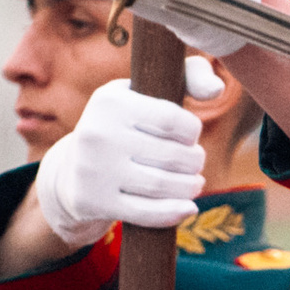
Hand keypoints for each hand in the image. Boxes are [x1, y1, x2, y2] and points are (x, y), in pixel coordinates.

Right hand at [31, 63, 222, 247]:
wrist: (72, 168)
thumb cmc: (124, 124)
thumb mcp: (145, 91)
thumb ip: (190, 76)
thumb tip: (218, 89)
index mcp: (112, 101)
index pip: (174, 120)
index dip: (192, 132)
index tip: (188, 136)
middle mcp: (98, 133)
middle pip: (172, 156)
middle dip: (194, 162)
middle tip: (195, 163)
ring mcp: (94, 170)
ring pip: (162, 185)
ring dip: (190, 187)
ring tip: (194, 183)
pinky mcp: (93, 201)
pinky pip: (145, 213)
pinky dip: (174, 212)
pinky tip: (188, 207)